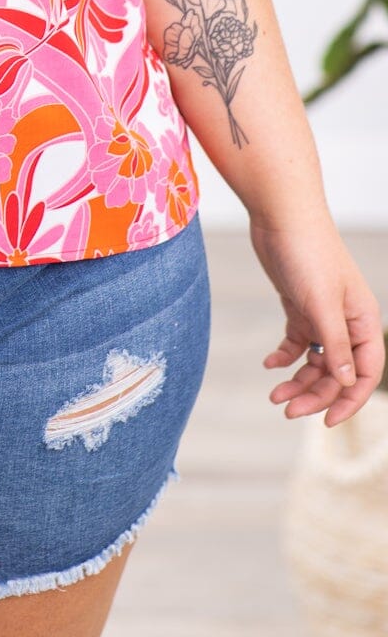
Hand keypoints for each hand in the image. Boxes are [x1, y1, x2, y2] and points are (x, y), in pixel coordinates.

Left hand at [248, 210, 385, 426]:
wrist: (280, 214)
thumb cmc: (307, 252)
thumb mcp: (321, 303)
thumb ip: (336, 345)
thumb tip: (348, 383)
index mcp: (364, 321)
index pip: (366, 372)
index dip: (349, 400)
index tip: (326, 422)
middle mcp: (347, 321)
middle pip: (337, 371)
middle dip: (315, 394)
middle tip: (285, 409)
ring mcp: (322, 313)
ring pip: (316, 360)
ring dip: (298, 379)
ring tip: (274, 395)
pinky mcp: (299, 305)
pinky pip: (297, 341)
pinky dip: (285, 356)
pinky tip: (270, 364)